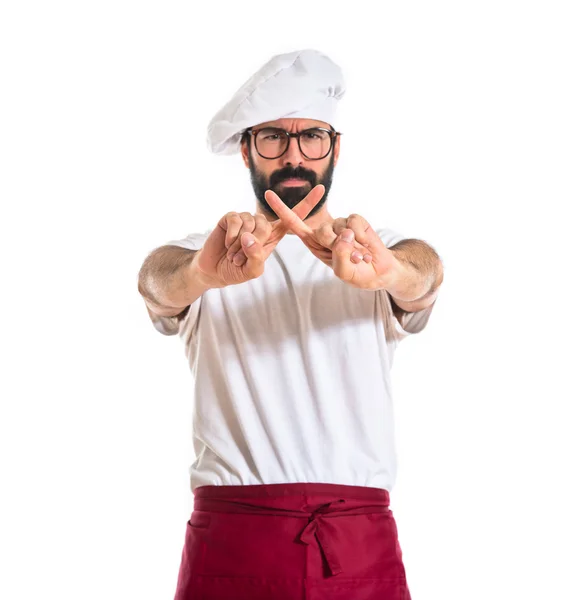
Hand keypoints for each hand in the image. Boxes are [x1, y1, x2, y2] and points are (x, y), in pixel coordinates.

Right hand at [192, 185, 325, 287]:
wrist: (214, 270)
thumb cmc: (237, 271)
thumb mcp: (252, 270)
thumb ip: (256, 257)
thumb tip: (250, 237)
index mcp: (273, 235)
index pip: (293, 217)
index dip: (307, 203)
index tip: (322, 189)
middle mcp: (262, 224)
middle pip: (267, 226)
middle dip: (253, 246)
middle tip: (241, 259)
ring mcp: (246, 219)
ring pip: (250, 223)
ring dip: (239, 245)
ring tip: (233, 253)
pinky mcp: (231, 217)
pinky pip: (236, 220)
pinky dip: (231, 236)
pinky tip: (227, 244)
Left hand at [264, 194, 402, 290]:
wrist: (379, 270)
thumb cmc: (357, 273)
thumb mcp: (344, 272)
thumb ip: (340, 256)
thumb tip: (344, 234)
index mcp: (313, 243)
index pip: (293, 224)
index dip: (281, 209)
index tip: (268, 194)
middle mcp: (324, 231)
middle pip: (321, 231)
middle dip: (337, 247)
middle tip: (352, 259)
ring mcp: (339, 224)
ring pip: (340, 228)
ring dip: (354, 246)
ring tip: (360, 256)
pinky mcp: (354, 219)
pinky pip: (355, 222)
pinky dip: (363, 236)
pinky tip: (367, 246)